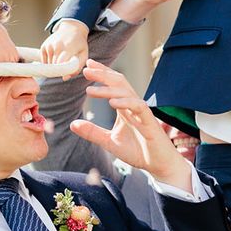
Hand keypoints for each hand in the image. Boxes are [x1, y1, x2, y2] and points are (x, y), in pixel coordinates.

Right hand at [40, 19, 88, 79]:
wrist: (72, 29)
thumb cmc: (79, 44)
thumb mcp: (84, 55)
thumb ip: (76, 68)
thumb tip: (65, 78)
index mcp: (68, 47)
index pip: (61, 64)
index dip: (62, 72)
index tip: (65, 75)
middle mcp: (57, 46)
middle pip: (54, 66)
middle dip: (59, 71)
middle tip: (65, 69)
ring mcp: (49, 46)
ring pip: (49, 65)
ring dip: (54, 67)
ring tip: (62, 61)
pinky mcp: (43, 46)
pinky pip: (44, 62)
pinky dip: (49, 63)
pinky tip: (56, 58)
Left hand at [69, 60, 191, 191]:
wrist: (158, 164)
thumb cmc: (137, 151)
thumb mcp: (109, 142)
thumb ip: (92, 132)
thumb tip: (72, 124)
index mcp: (124, 107)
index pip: (113, 84)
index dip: (101, 74)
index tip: (86, 66)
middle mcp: (133, 105)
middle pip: (119, 82)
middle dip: (103, 74)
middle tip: (86, 70)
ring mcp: (142, 112)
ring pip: (126, 92)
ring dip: (107, 89)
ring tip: (90, 90)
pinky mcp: (149, 121)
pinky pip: (138, 106)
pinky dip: (125, 102)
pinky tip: (112, 102)